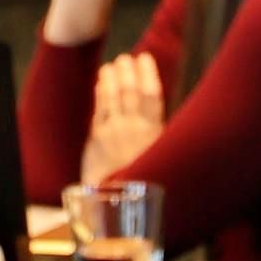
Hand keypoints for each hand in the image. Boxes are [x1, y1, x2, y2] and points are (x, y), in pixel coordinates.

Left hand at [82, 51, 165, 183]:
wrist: (121, 202)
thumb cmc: (147, 180)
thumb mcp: (163, 156)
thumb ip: (159, 133)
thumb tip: (159, 110)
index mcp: (154, 132)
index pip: (151, 94)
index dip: (147, 73)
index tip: (144, 58)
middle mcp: (132, 128)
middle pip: (129, 91)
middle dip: (128, 71)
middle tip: (126, 58)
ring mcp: (112, 131)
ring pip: (112, 97)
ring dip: (112, 77)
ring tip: (112, 65)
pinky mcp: (96, 138)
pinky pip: (99, 109)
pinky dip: (101, 93)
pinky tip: (101, 83)